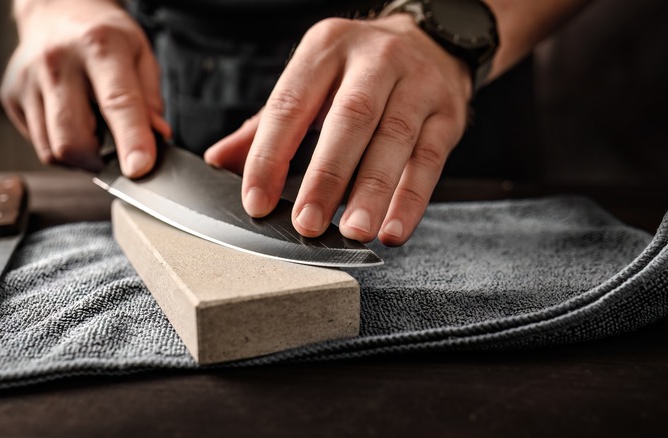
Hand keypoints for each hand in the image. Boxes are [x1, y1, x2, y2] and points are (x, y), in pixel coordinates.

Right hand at [0, 0, 170, 176]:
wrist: (55, 11)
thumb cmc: (103, 35)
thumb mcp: (140, 54)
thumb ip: (150, 99)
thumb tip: (157, 138)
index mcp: (98, 46)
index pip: (117, 102)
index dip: (131, 140)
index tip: (139, 169)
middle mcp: (56, 62)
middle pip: (72, 140)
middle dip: (99, 161)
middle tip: (116, 154)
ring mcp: (28, 81)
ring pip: (52, 150)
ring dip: (80, 158)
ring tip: (94, 134)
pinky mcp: (11, 97)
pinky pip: (38, 143)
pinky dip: (60, 147)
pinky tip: (71, 124)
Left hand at [205, 14, 471, 245]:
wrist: (431, 41)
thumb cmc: (357, 71)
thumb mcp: (310, 81)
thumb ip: (266, 124)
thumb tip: (218, 162)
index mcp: (326, 49)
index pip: (291, 104)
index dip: (270, 156)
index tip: (256, 201)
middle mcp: (374, 60)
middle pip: (350, 118)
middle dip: (327, 176)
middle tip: (307, 224)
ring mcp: (417, 85)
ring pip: (395, 140)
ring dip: (373, 192)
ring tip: (354, 232)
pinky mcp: (448, 114)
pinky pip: (430, 161)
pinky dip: (411, 199)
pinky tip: (393, 229)